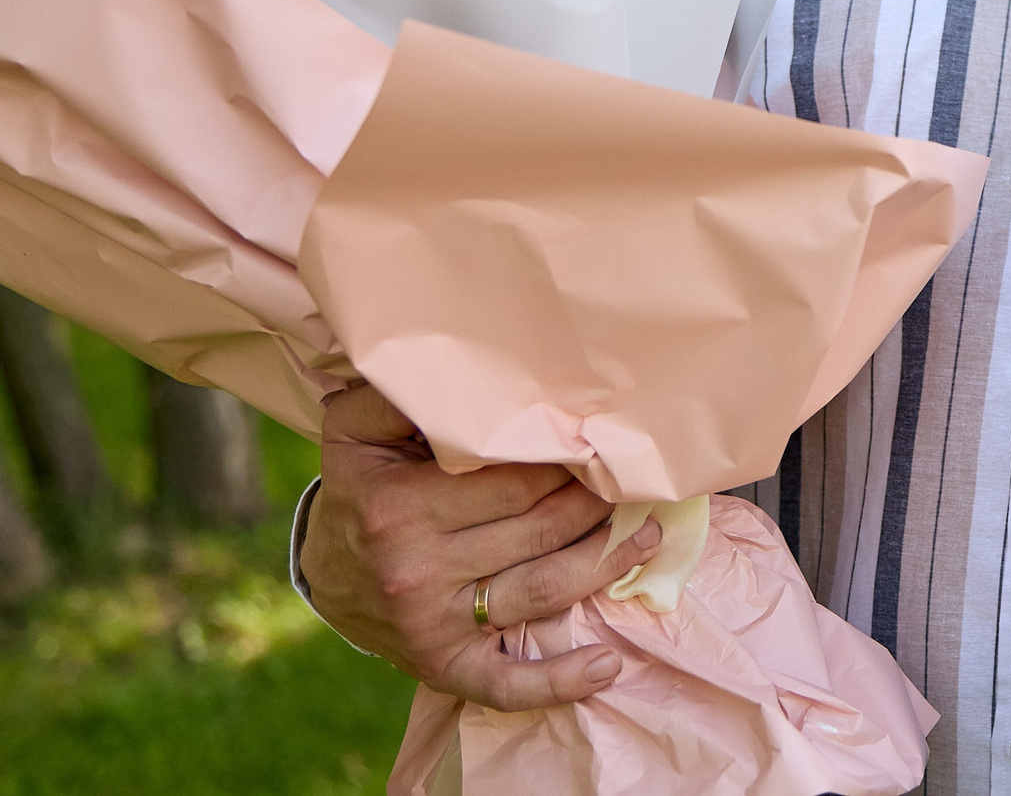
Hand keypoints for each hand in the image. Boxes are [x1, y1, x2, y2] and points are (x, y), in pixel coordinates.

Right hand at [301, 383, 660, 709]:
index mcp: (402, 506)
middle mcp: (417, 569)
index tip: (605, 444)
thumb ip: (405, 395)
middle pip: (539, 532)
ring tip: (648, 538)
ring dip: (606, 565)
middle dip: (597, 505)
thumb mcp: (360, 428)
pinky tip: (607, 666)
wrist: (323, 569)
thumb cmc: (364, 485)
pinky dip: (559, 680)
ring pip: (542, 591)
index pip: (515, 481)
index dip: (568, 463)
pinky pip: (505, 683)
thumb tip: (456, 366)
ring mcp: (432, 623)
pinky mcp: (442, 665)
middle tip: (635, 483)